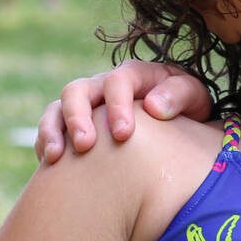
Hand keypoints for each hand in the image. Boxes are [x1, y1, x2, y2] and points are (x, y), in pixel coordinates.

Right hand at [34, 60, 212, 162]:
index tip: (124, 134)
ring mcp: (84, 106)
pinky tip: (50, 164)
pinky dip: (45, 143)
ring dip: (52, 130)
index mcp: (133, 76)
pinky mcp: (71, 127)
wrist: (175, 124)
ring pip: (56, 109)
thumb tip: (154, 106)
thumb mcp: (194, 97)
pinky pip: (49, 130)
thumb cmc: (185, 109)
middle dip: (77, 116)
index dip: (117, 105)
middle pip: (77, 90)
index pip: (118, 81)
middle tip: (85, 145)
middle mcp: (102, 87)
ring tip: (55, 156)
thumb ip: (180, 94)